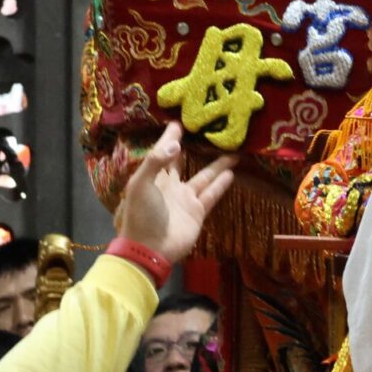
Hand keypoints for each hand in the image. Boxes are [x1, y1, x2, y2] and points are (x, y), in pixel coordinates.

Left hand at [115, 123, 237, 264]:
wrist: (149, 249)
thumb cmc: (140, 215)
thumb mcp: (140, 184)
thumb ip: (155, 161)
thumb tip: (176, 143)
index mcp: (153, 177)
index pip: (163, 152)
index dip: (170, 137)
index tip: (179, 122)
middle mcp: (170, 185)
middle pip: (184, 161)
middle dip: (194, 147)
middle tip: (208, 132)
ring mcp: (185, 199)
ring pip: (204, 176)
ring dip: (217, 164)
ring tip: (231, 150)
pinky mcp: (197, 212)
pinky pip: (211, 194)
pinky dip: (221, 184)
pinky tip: (231, 172)